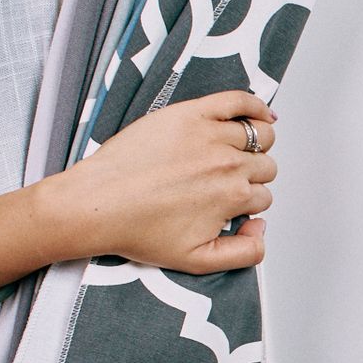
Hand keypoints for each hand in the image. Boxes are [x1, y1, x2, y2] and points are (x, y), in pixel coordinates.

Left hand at [36, 90, 278, 272]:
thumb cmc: (137, 229)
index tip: (230, 202)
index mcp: (232, 196)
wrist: (97, 204)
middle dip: (253, 175)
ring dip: (257, 144)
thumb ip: (243, 253)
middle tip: (227, 181)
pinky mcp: (190, 114)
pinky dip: (255, 105)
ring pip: (259, 134)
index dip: (248, 202)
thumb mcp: (198, 261)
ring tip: (239, 151)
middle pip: (265, 165)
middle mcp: (227, 164)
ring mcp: (210, 135)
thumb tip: (260, 229)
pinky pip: (238, 100)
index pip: (262, 195)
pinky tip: (260, 113)